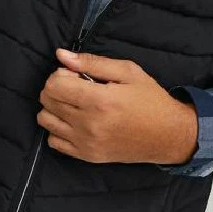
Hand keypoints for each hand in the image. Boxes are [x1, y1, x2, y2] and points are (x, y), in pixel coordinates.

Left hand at [36, 48, 199, 165]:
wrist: (167, 135)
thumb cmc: (150, 100)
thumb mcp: (128, 72)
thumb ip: (92, 62)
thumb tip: (61, 55)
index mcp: (100, 100)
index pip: (54, 84)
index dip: (61, 74)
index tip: (76, 74)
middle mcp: (89, 124)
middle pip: (47, 100)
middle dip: (57, 87)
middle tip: (77, 87)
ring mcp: (86, 143)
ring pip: (45, 120)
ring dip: (54, 107)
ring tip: (74, 104)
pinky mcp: (87, 156)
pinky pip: (53, 141)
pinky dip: (58, 129)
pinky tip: (74, 122)